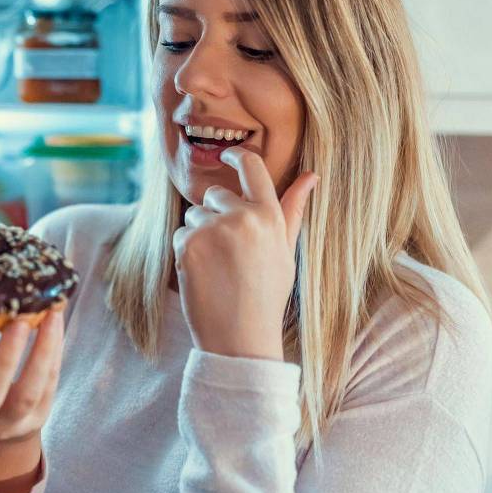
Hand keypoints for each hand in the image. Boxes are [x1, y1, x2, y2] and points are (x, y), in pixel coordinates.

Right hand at [0, 309, 63, 492]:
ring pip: (27, 394)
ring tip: (50, 317)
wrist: (0, 424)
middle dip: (4, 358)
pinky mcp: (38, 416)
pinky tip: (57, 325)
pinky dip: (54, 353)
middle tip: (19, 320)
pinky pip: (49, 384)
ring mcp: (9, 420)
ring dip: (40, 353)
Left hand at [173, 147, 316, 360]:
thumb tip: (311, 175)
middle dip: (215, 215)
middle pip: (215, 194)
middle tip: (229, 253)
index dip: (236, 157)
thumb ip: (292, 210)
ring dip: (199, 234)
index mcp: (269, 216)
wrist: (240, 337)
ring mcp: (213, 229)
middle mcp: (242, 217)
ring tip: (218, 267)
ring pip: (193, 215)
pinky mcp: (188, 244)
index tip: (226, 155)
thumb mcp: (285, 251)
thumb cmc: (266, 295)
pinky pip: (180, 235)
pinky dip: (186, 252)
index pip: (252, 168)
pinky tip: (202, 275)